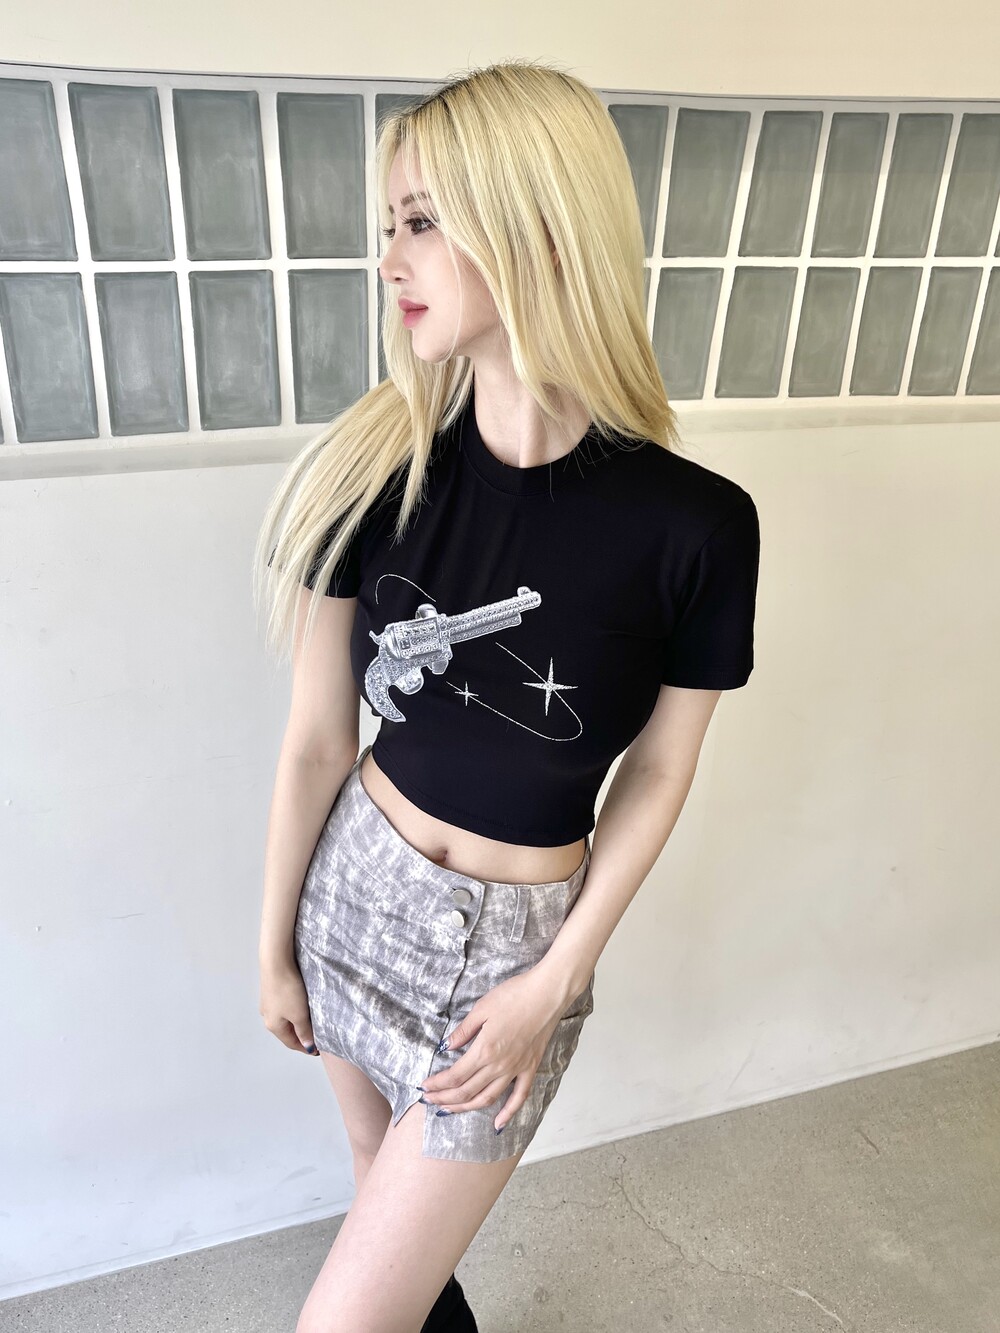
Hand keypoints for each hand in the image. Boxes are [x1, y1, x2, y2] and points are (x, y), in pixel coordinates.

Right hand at [259, 957, 320, 1056]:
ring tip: (311, 1021)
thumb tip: (307, 1047)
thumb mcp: (299, 1014)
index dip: (304, 1048)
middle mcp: (267, 1016)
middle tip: (316, 1036)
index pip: (291, 1043)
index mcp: (273, 1025)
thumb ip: (304, 1031)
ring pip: (285, 1018)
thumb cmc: (288, 989)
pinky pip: (284, 1006)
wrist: (276, 962)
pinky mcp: (271, 990)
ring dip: (297, 1022)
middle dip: (300, 1035)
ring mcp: (268, 1003)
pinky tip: (301, 1004)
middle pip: (287, 1031)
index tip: (317, 1050)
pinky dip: (293, 1010)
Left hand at [419, 968, 563, 1132]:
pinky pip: (519, 1097)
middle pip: (466, 1091)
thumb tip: (446, 1047)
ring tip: (449, 1111)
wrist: (547, 994)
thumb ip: (463, 1031)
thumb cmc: (514, 995)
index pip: (455, 1076)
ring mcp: (516, 1070)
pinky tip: (497, 1125)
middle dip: (444, 1099)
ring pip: (487, 1099)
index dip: (437, 1084)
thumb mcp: (481, 1008)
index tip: (424, 1087)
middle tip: (430, 1101)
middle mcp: (498, 1065)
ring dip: (466, 1108)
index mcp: (484, 1050)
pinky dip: (507, 1114)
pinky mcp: (530, 1069)